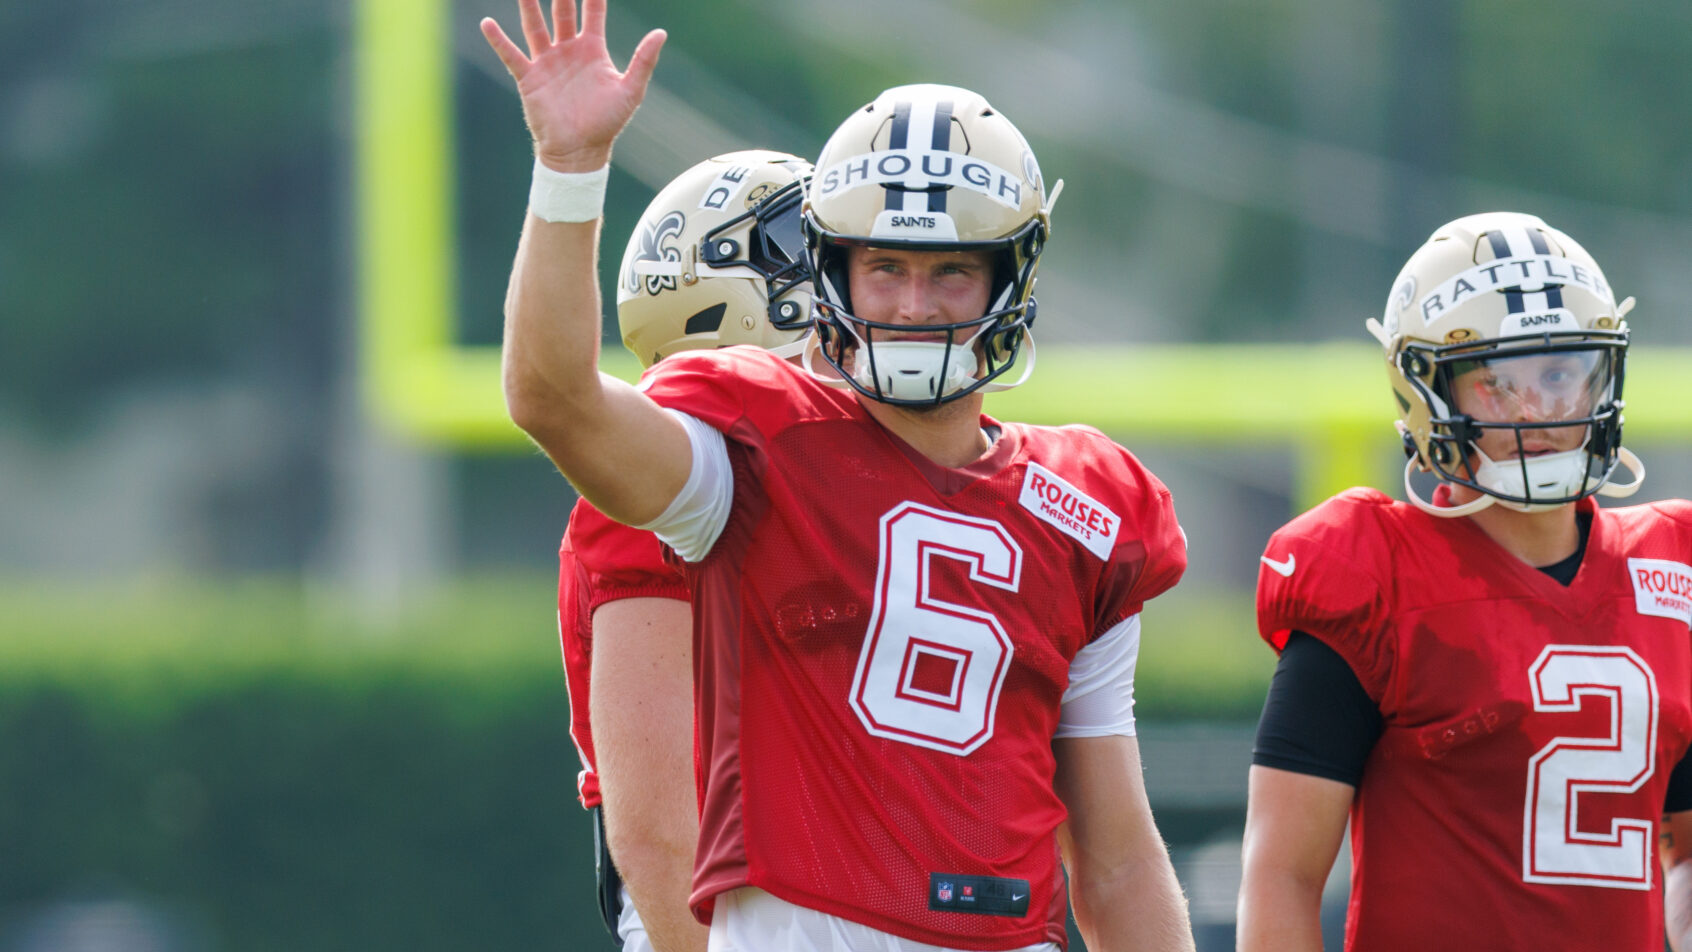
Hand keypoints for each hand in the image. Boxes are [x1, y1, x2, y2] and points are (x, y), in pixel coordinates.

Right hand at [480, 0, 664, 171]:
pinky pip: (511, 55)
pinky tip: (487, 23)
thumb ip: (643, 61)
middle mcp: (568, 50)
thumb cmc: (607, 123)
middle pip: (562, 11)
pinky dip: (498, 40)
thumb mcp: (631, 90)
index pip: (593, 11)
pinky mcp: (529, 78)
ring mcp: (547, 62)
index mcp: (592, 50)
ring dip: (528, 5)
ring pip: (535, 25)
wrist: (579, 151)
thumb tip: (661, 32)